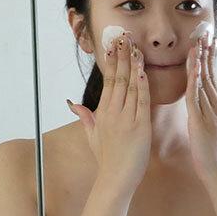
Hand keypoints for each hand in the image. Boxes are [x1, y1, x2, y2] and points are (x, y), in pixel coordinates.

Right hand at [67, 33, 151, 193]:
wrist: (115, 179)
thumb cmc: (106, 159)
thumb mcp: (92, 136)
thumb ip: (85, 118)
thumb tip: (73, 104)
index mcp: (102, 113)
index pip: (108, 81)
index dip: (112, 61)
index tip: (113, 45)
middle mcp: (112, 113)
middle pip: (117, 78)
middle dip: (121, 56)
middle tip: (124, 37)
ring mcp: (126, 119)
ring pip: (130, 86)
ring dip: (133, 65)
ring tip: (135, 47)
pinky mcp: (140, 127)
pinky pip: (142, 102)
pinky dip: (142, 86)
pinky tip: (143, 71)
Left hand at [185, 34, 216, 183]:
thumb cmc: (212, 155)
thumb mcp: (209, 130)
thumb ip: (205, 115)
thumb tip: (199, 104)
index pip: (212, 78)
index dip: (209, 60)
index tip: (207, 42)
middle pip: (210, 75)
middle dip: (207, 54)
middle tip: (204, 34)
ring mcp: (211, 114)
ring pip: (204, 83)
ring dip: (200, 62)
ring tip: (197, 44)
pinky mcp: (202, 122)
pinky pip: (197, 98)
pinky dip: (196, 81)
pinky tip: (195, 68)